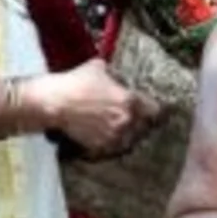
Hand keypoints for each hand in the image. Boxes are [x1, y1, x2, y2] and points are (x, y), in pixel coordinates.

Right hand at [31, 59, 159, 156]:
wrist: (55, 103)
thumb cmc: (77, 82)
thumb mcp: (100, 68)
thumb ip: (115, 75)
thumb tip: (120, 76)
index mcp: (130, 102)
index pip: (155, 111)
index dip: (158, 111)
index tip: (161, 111)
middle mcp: (125, 122)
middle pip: (145, 128)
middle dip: (144, 123)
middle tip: (142, 120)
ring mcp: (112, 138)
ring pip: (131, 141)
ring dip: (130, 135)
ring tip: (126, 130)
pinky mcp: (99, 149)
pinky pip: (114, 149)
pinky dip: (115, 144)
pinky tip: (112, 138)